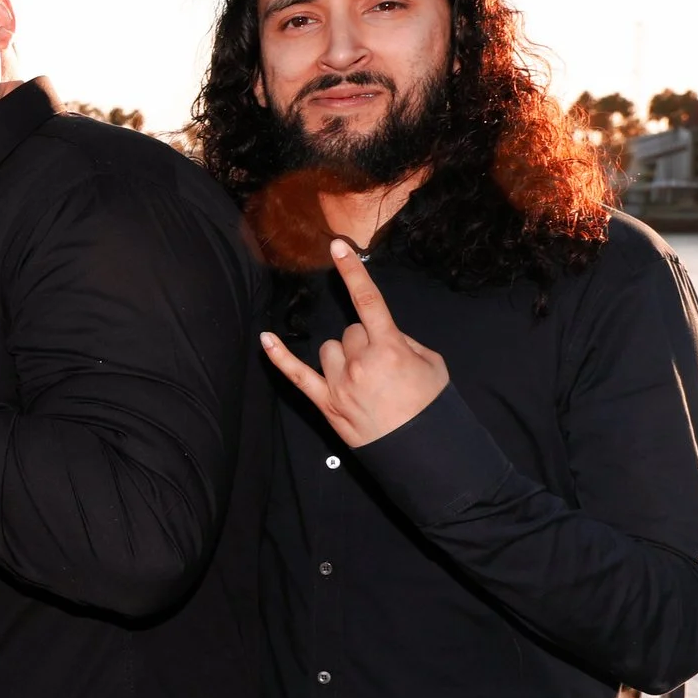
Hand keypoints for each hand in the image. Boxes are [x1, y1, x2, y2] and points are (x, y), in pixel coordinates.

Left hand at [260, 240, 449, 446]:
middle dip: (366, 342)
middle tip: (384, 368)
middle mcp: (360, 362)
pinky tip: (266, 339)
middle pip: (350, 331)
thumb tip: (383, 335)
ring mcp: (339, 383)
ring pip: (329, 349)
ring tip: (365, 382)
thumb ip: (404, 341)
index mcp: (390, 348)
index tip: (338, 246)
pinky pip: (296, 376)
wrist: (422, 451)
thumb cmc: (430, 407)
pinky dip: (280, 358)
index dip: (352, 272)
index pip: (368, 300)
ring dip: (343, 358)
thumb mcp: (431, 364)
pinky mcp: (326, 403)